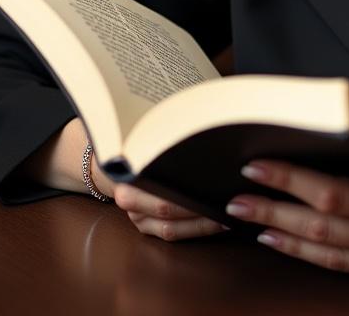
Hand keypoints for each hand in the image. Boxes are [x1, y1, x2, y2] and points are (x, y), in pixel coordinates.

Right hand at [24, 118, 225, 242]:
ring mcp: (136, 217)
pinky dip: (198, 230)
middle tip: (233, 198)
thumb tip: (211, 113)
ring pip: (172, 228)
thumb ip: (174, 126)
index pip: (160, 179)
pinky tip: (221, 221)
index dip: (190, 183)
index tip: (218, 175)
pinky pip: (173, 236)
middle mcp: (128, 197)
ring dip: (204, 223)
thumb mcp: (153, 127)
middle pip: (168, 209)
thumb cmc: (143, 137)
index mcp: (127, 168)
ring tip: (232, 212)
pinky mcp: (145, 229)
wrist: (115, 155)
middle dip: (203, 206)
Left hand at [224, 155, 348, 279]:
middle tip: (236, 198)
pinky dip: (307, 256)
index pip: (335, 194)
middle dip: (274, 210)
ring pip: (325, 252)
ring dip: (282, 236)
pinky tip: (283, 243)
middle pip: (321, 226)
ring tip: (248, 221)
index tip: (258, 167)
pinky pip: (341, 268)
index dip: (293, 181)